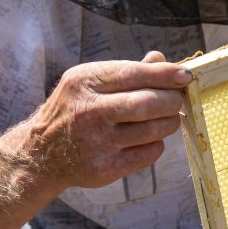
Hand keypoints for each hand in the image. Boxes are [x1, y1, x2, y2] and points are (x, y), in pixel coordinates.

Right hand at [23, 50, 190, 189]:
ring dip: (169, 122)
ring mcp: (96, 143)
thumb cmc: (74, 109)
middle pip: (148, 103)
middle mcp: (88, 112)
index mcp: (84, 82)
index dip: (166, 74)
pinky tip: (147, 138)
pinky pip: (149, 153)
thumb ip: (126, 71)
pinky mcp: (104, 168)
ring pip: (154, 130)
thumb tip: (163, 60)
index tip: (186, 76)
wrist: (41, 152)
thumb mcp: (89, 82)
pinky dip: (157, 143)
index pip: (134, 74)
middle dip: (172, 100)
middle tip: (177, 100)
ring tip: (165, 118)